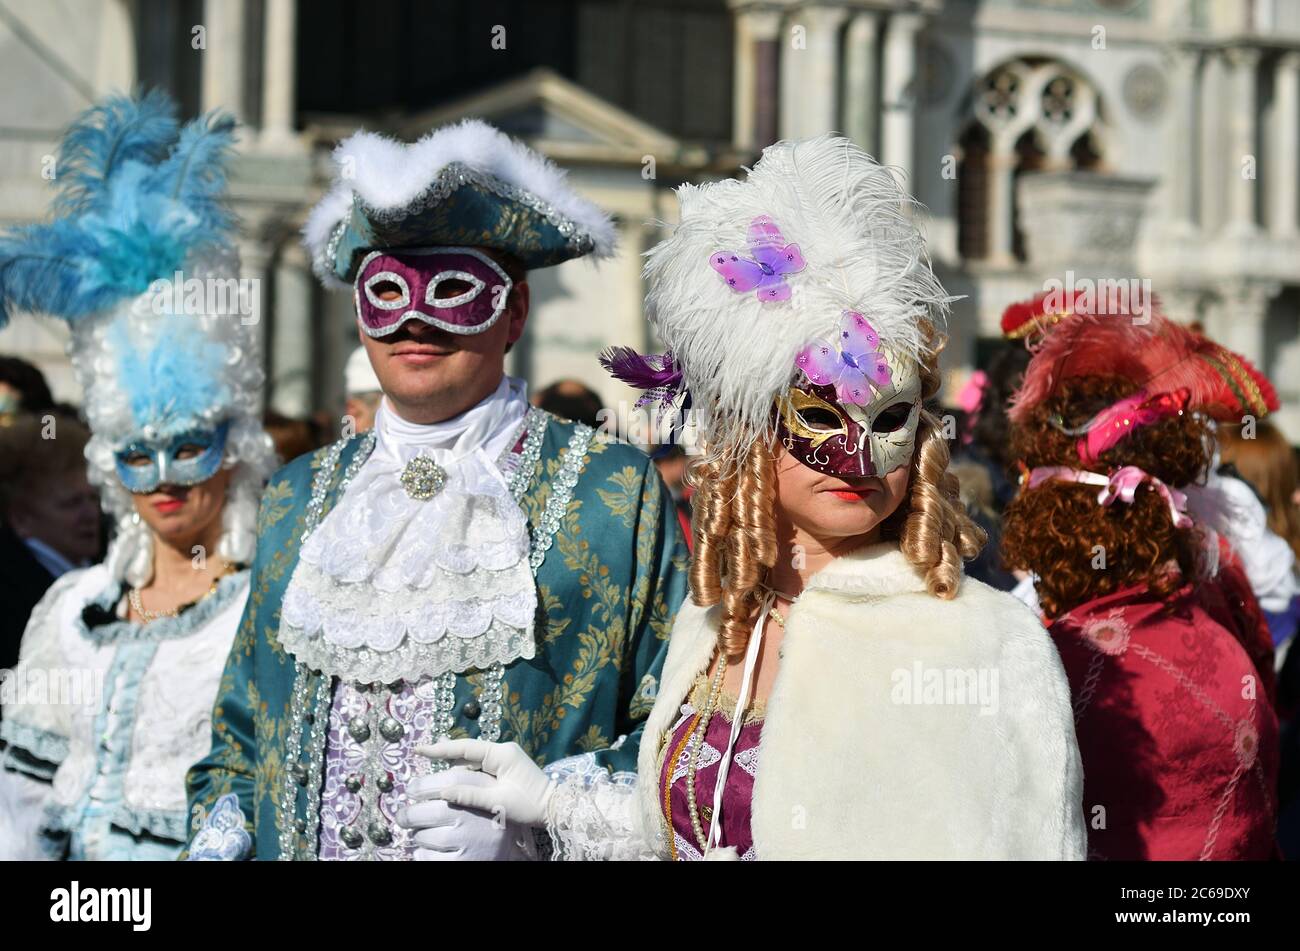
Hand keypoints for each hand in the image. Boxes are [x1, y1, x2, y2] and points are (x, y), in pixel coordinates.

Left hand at [398, 767, 525, 860]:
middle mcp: (478, 819)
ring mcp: (470, 843)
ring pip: (428, 836)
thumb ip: (463, 774)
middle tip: (402, 816)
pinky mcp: (462, 862)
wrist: (504, 855)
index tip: (411, 788)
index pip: (452, 781)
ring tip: (419, 832)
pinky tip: (424, 848)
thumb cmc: (488, 819)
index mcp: (486, 796)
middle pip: (435, 811)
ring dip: (417, 834)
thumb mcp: (485, 792)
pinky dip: (421, 852)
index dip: (426, 783)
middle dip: (410, 814)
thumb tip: (436, 747)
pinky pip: (428, 857)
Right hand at [415, 739, 553, 826]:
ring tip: (431, 764)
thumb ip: (469, 795)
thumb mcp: (498, 802)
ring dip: (454, 762)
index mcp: (501, 754)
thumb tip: (442, 791)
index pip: (465, 748)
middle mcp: (502, 750)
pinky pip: (481, 765)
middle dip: (444, 753)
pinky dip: (466, 769)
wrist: (554, 807)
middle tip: (420, 754)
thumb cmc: (529, 804)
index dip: (440, 749)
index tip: (419, 749)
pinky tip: (453, 775)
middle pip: (467, 750)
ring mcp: (505, 757)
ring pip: (473, 757)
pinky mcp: (506, 766)